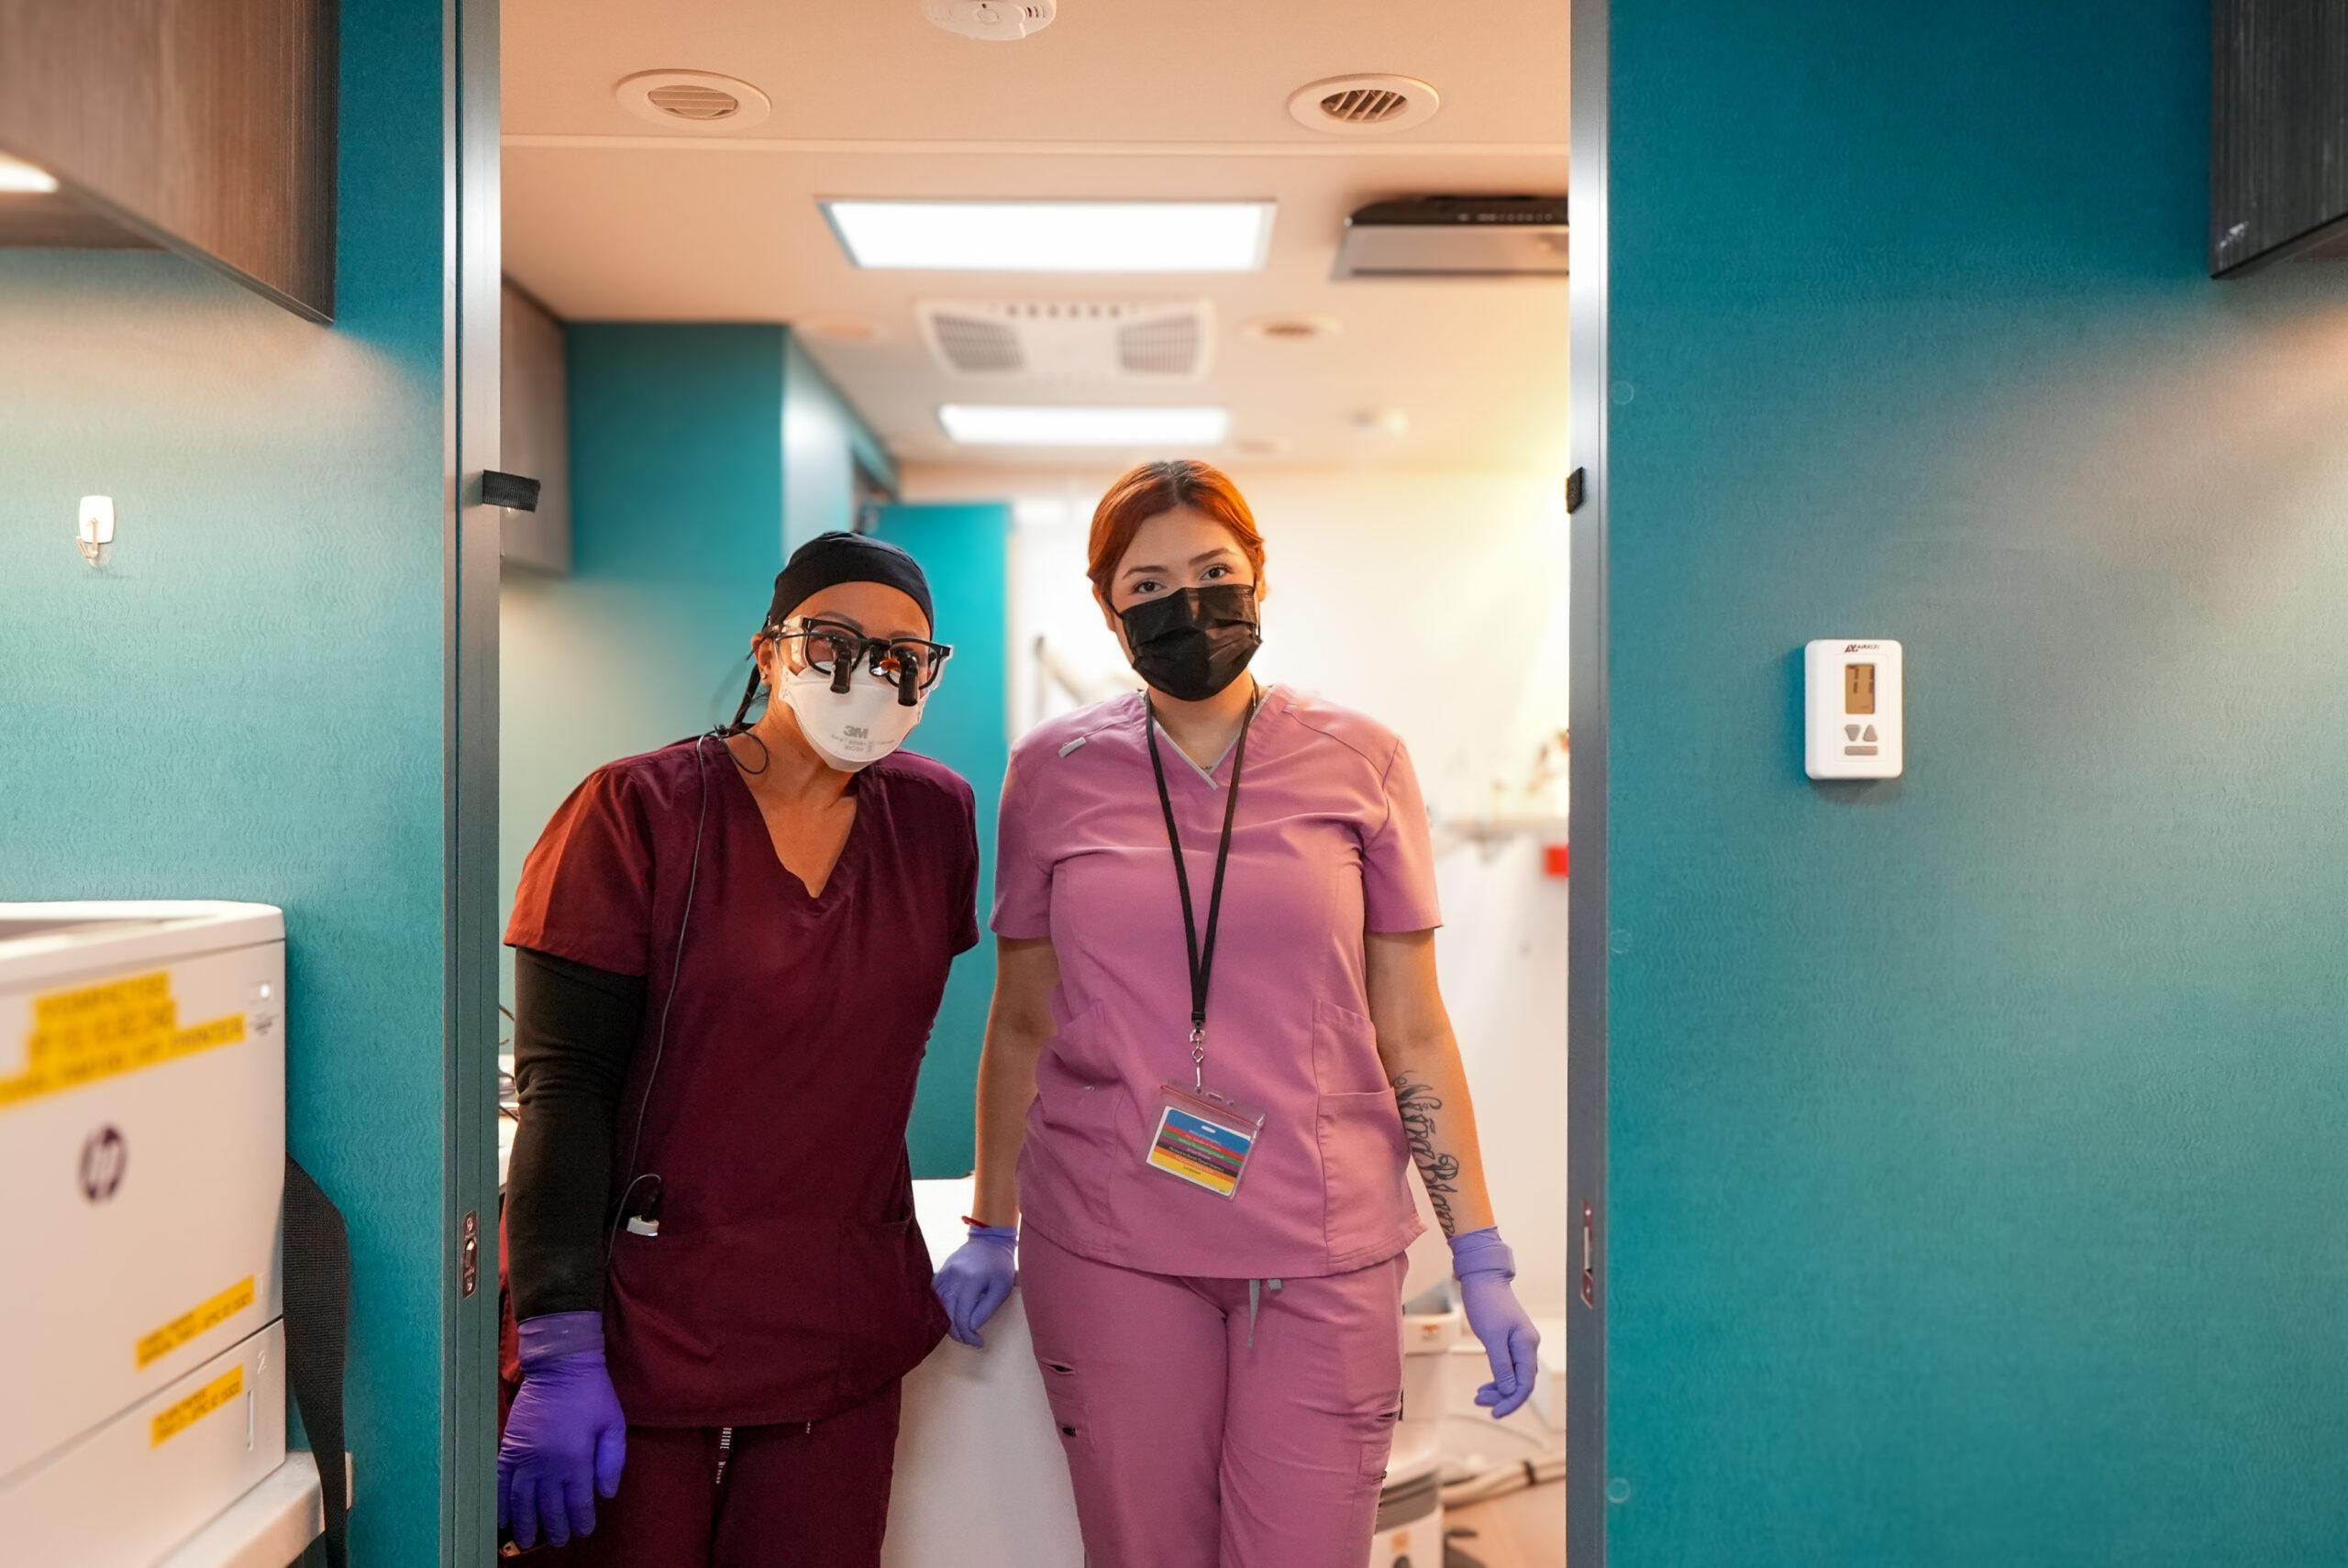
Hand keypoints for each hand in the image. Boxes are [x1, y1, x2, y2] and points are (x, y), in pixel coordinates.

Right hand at [497, 1312, 627, 1549]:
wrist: (560, 1365)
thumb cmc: (593, 1394)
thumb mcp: (614, 1425)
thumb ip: (612, 1461)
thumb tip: (606, 1495)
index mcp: (576, 1460)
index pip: (577, 1503)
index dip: (580, 1521)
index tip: (583, 1531)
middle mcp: (547, 1464)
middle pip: (548, 1507)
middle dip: (555, 1527)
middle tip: (559, 1541)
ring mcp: (524, 1458)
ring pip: (522, 1501)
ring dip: (525, 1523)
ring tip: (528, 1539)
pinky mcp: (508, 1448)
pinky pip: (499, 1483)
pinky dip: (499, 1503)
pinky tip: (502, 1518)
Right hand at [933, 1223, 1017, 1346]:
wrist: (990, 1240)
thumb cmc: (1000, 1265)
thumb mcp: (1002, 1288)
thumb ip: (985, 1309)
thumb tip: (970, 1327)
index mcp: (970, 1281)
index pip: (961, 1317)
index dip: (968, 1335)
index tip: (978, 1342)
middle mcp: (953, 1278)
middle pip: (947, 1314)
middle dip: (957, 1333)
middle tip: (970, 1340)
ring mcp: (944, 1274)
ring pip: (938, 1307)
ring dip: (948, 1323)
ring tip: (961, 1331)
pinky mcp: (940, 1272)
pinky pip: (935, 1296)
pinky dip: (940, 1309)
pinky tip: (949, 1317)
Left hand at [1450, 1228, 1540, 1419]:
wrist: (1482, 1278)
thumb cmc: (1486, 1303)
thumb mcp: (1491, 1337)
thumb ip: (1501, 1365)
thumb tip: (1510, 1391)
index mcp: (1527, 1345)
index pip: (1525, 1384)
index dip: (1511, 1402)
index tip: (1494, 1413)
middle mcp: (1528, 1346)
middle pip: (1521, 1382)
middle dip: (1503, 1396)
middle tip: (1479, 1402)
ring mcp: (1520, 1343)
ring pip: (1514, 1376)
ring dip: (1499, 1389)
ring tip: (1479, 1396)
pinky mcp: (1510, 1340)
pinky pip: (1509, 1367)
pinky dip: (1498, 1378)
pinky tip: (1486, 1386)